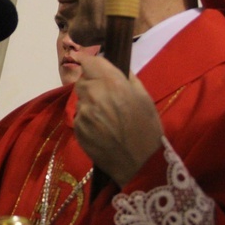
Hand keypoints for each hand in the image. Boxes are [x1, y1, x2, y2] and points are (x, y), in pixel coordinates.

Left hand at [73, 55, 162, 186]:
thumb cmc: (147, 128)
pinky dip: (87, 119)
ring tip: (107, 116)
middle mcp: (93, 95)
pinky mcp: (77, 129)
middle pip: (82, 81)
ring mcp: (83, 113)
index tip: (87, 61)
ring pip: (80, 99)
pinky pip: (79, 117)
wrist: (139, 163)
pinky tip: (101, 129)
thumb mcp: (144, 97)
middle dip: (91, 84)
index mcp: (112, 84)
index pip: (89, 62)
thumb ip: (126, 77)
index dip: (87, 60)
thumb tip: (114, 66)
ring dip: (89, 102)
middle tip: (106, 96)